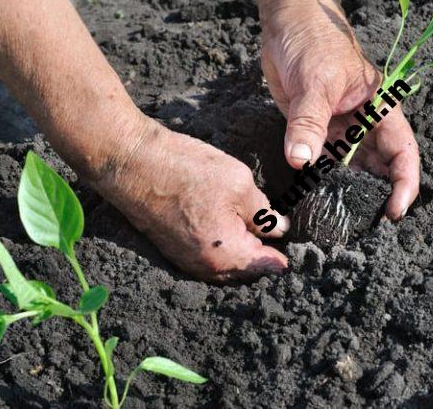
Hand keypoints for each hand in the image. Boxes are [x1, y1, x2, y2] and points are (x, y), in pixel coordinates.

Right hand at [94, 119, 288, 281]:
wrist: (131, 162)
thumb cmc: (185, 169)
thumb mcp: (239, 184)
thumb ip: (264, 212)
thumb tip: (280, 229)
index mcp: (226, 254)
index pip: (266, 265)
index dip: (284, 256)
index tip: (300, 251)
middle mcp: (205, 266)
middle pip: (246, 270)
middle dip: (265, 257)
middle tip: (282, 239)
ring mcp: (186, 260)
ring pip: (227, 265)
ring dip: (244, 253)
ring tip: (261, 234)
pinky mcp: (174, 249)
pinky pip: (208, 257)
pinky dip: (224, 248)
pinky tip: (233, 229)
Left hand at [260, 0, 420, 219]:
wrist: (287, 20)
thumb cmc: (313, 40)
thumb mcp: (315, 81)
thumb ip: (308, 122)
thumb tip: (301, 161)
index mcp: (381, 109)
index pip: (403, 153)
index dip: (405, 184)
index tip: (394, 212)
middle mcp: (365, 124)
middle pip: (381, 168)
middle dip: (376, 196)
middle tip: (362, 226)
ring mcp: (342, 129)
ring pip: (352, 170)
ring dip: (347, 192)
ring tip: (339, 220)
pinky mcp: (317, 131)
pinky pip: (323, 163)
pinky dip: (320, 182)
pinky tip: (314, 200)